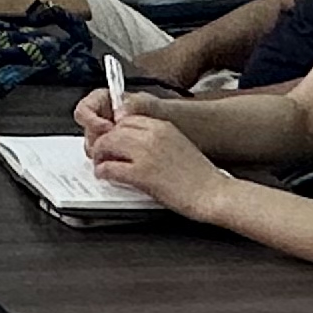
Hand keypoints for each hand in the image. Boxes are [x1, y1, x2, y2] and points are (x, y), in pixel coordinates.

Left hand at [83, 96, 228, 218]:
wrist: (213, 193)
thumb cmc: (201, 176)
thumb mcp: (179, 144)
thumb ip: (157, 139)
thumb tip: (135, 144)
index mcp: (162, 126)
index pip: (126, 119)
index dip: (115, 130)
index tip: (112, 140)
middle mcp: (152, 135)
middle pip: (114, 130)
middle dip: (104, 141)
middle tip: (100, 153)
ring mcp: (145, 153)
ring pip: (107, 144)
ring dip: (99, 155)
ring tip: (100, 163)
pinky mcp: (141, 174)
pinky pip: (110, 167)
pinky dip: (102, 171)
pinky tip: (104, 175)